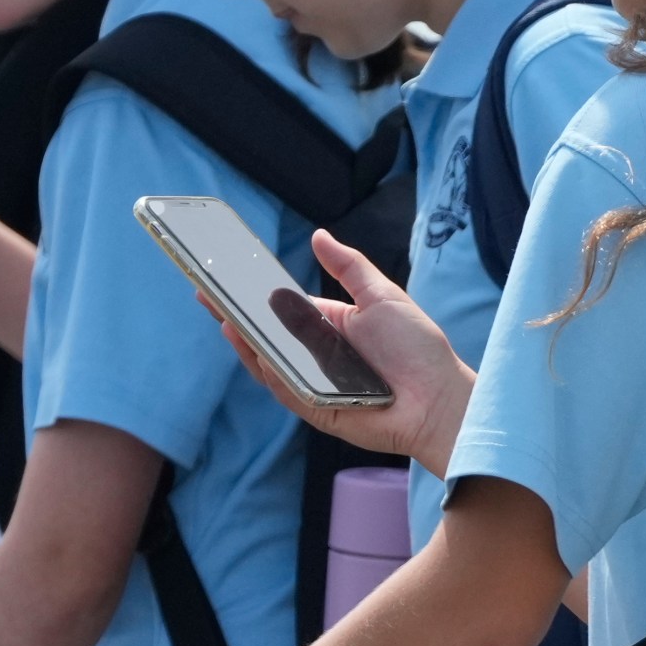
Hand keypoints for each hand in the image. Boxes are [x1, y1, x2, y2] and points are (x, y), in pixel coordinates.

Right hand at [224, 230, 475, 475]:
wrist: (440, 398)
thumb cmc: (417, 347)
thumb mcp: (381, 295)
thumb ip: (348, 267)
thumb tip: (319, 235)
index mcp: (327, 327)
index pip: (280, 310)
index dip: (252, 295)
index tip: (224, 276)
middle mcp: (315, 355)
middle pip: (266, 336)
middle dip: (235, 316)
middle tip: (206, 293)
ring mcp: (312, 384)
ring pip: (270, 364)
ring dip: (246, 344)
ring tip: (226, 319)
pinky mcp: (317, 410)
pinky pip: (288, 391)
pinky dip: (273, 373)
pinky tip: (259, 353)